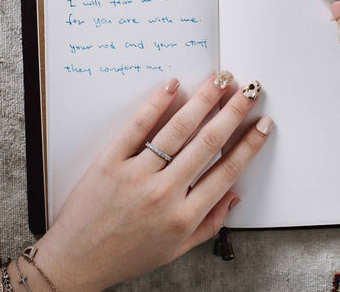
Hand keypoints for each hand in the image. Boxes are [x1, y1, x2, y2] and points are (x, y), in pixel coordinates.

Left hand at [29, 74, 271, 291]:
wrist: (77, 259)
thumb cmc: (125, 255)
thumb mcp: (175, 250)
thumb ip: (209, 225)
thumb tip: (233, 196)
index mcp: (184, 217)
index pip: (227, 171)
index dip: (249, 144)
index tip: (262, 124)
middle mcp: (164, 194)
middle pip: (208, 143)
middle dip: (233, 112)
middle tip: (248, 91)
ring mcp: (136, 175)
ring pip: (178, 130)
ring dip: (203, 100)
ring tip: (220, 80)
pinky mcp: (110, 161)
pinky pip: (137, 127)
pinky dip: (157, 103)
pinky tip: (173, 85)